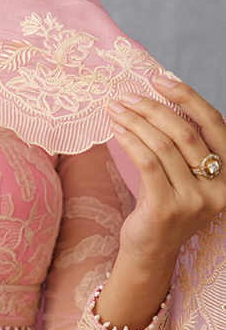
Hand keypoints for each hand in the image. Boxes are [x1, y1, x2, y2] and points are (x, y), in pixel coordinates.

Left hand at [105, 75, 225, 269]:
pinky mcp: (167, 209)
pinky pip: (147, 163)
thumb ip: (181, 144)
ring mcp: (194, 201)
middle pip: (185, 132)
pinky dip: (131, 140)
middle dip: (152, 108)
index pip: (214, 124)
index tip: (161, 79)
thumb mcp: (182, 173)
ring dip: (135, 121)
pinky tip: (116, 130)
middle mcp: (218, 188)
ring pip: (163, 145)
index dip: (189, 97)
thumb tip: (159, 97)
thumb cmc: (164, 203)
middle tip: (126, 96)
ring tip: (115, 109)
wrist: (151, 250)